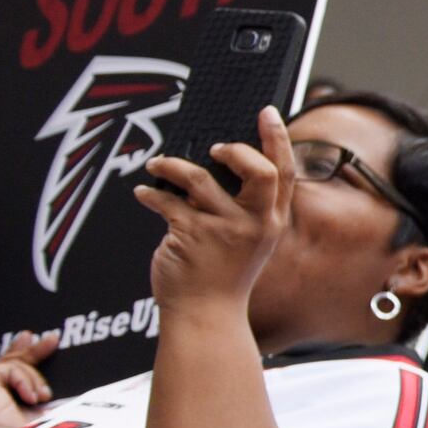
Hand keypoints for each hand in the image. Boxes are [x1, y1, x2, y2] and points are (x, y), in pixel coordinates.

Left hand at [135, 107, 294, 319]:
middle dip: (236, 150)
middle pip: (260, 172)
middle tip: (212, 149)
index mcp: (271, 220)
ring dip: (172, 165)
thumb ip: (243, 207)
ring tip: (158, 164)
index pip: (284, 173)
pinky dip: (150, 194)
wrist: (204, 314)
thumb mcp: (248, 240)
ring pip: (201, 179)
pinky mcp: (191, 236)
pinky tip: (143, 194)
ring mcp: (224, 230)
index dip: (278, 138)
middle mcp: (255, 223)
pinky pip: (166, 201)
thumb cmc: (223, 275)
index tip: (267, 112)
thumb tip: (214, 165)